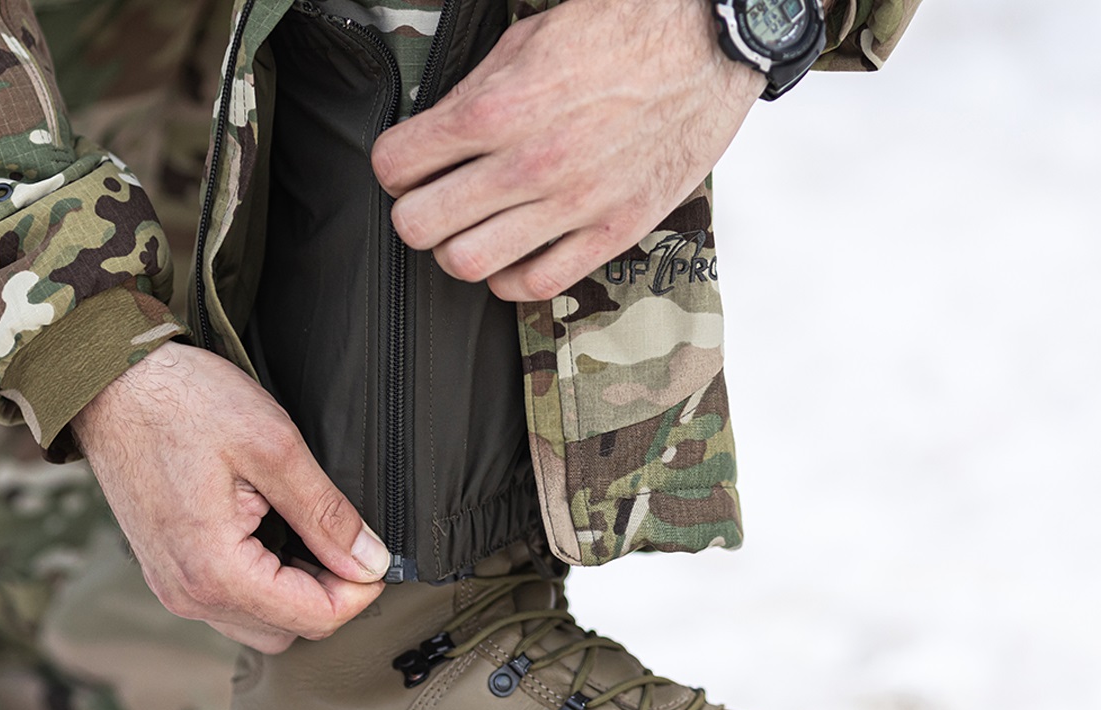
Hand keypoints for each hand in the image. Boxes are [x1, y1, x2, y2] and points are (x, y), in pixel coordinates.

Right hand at [71, 342, 387, 651]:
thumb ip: (325, 512)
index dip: (360, 590)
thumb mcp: (273, 445)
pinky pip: (228, 603)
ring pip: (258, 623)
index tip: (376, 554)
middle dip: (328, 595)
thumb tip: (371, 561)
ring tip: (305, 532)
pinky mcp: (166, 571)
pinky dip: (262, 582)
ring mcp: (172, 587)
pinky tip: (270, 532)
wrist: (109, 384)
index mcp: (215, 571)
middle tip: (342, 538)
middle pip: (289, 631)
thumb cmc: (181, 402)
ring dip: (294, 592)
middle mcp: (188, 594)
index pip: (315, 619)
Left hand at [372, 0, 762, 301]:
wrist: (706, 44)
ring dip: (456, 248)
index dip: (394, 164)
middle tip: (432, 199)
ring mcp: (571, 204)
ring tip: (472, 228)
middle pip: (419, 224)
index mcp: (497, 108)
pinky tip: (514, 250)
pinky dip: (509, 276)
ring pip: (466, 263)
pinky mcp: (612, 231)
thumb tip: (434, 135)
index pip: (396, 163)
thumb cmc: (619, 32)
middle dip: (414, 212)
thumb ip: (472, 95)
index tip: (409, 164)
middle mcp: (528, 163)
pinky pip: (534, 284)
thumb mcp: (526, 41)